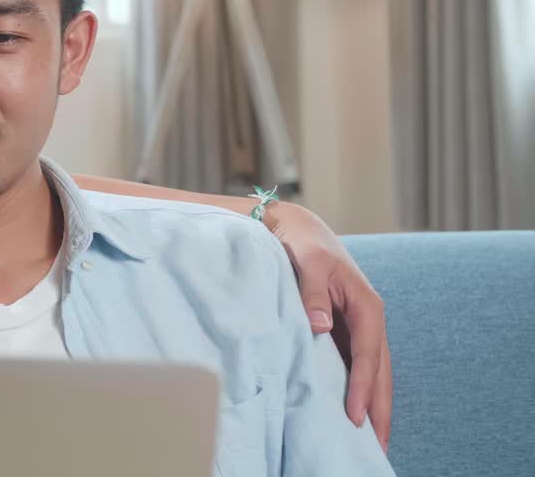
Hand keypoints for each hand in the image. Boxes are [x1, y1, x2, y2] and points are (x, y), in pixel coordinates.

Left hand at [265, 202, 391, 450]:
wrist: (298, 230)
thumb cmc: (302, 244)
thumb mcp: (305, 261)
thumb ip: (310, 292)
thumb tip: (321, 326)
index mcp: (366, 304)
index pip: (368, 354)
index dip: (363, 386)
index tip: (355, 417)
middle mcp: (368, 318)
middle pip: (380, 371)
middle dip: (379, 408)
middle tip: (378, 446)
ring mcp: (359, 326)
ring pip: (372, 372)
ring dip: (373, 403)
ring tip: (373, 441)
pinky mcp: (345, 330)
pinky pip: (356, 365)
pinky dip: (359, 389)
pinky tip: (354, 413)